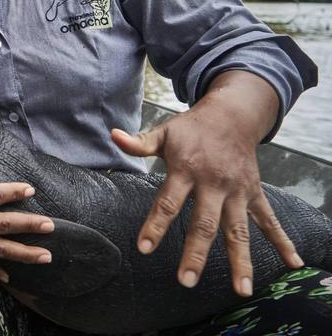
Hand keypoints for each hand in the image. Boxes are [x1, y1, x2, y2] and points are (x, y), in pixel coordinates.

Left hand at [112, 71, 301, 296]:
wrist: (232, 116)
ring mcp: (237, 192)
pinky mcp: (254, 194)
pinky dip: (282, 242)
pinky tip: (292, 264)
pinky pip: (269, 221)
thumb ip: (139, 142)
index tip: (144, 248)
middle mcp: (214, 184)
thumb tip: (113, 136)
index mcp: (187, 170)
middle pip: (204, 223)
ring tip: (242, 290)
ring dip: (240, 260)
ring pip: (238, 230)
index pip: (167, 202)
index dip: (155, 225)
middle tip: (186, 280)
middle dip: (196, 253)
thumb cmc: (192, 128)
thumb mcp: (164, 132)